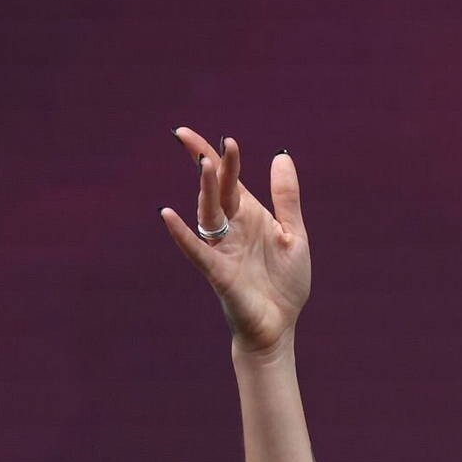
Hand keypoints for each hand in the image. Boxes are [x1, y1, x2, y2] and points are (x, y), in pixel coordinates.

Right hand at [159, 128, 310, 353]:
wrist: (279, 327)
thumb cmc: (284, 285)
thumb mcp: (294, 235)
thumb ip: (286, 198)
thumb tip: (280, 155)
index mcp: (249, 216)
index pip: (227, 179)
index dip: (216, 155)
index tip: (201, 134)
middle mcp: (232, 228)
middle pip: (216, 190)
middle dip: (209, 164)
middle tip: (198, 140)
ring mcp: (222, 250)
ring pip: (208, 213)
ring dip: (204, 189)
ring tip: (203, 164)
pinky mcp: (218, 273)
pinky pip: (196, 251)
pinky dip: (182, 234)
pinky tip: (168, 216)